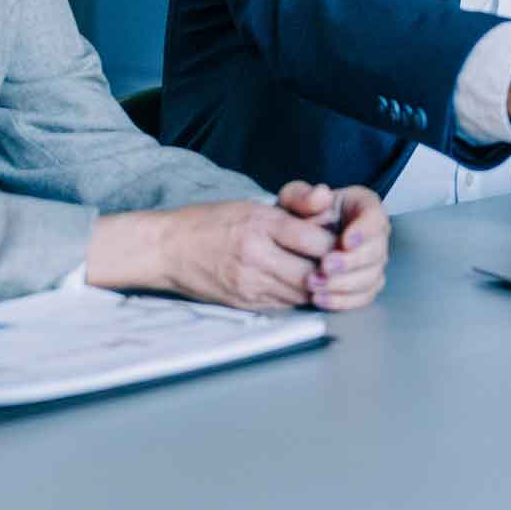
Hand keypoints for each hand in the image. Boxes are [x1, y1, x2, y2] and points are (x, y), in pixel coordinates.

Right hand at [89, 198, 334, 309]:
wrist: (167, 249)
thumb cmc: (209, 222)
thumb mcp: (252, 206)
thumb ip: (290, 214)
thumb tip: (327, 217)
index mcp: (260, 224)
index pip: (315, 240)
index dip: (336, 244)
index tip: (343, 241)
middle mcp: (257, 255)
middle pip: (312, 272)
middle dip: (331, 270)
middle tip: (341, 264)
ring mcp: (249, 283)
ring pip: (301, 292)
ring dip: (317, 286)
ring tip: (324, 276)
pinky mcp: (244, 302)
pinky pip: (284, 304)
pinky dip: (297, 297)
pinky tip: (301, 287)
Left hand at [277, 181, 389, 309]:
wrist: (293, 239)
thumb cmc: (298, 216)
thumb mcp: (293, 199)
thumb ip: (303, 196)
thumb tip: (321, 194)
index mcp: (363, 206)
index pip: (375, 217)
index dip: (364, 231)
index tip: (345, 241)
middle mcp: (374, 235)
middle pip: (377, 251)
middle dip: (351, 262)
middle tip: (325, 266)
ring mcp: (371, 261)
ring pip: (371, 277)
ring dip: (344, 285)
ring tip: (315, 284)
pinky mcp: (363, 284)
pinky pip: (362, 297)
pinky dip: (342, 301)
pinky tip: (320, 298)